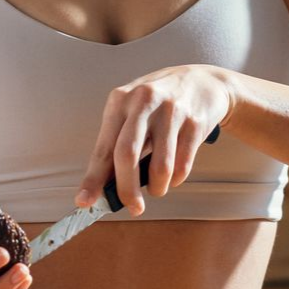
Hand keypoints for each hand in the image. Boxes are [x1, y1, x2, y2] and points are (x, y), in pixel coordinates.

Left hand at [76, 65, 235, 213]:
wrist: (204, 81)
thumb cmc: (160, 103)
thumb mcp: (134, 112)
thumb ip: (118, 143)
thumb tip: (105, 186)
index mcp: (120, 101)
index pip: (103, 148)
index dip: (93, 178)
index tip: (84, 201)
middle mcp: (143, 102)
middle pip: (126, 156)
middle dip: (126, 190)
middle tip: (133, 207)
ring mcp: (171, 110)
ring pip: (160, 166)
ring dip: (158, 188)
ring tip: (158, 187)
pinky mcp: (195, 122)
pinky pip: (183, 164)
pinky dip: (177, 178)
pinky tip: (175, 173)